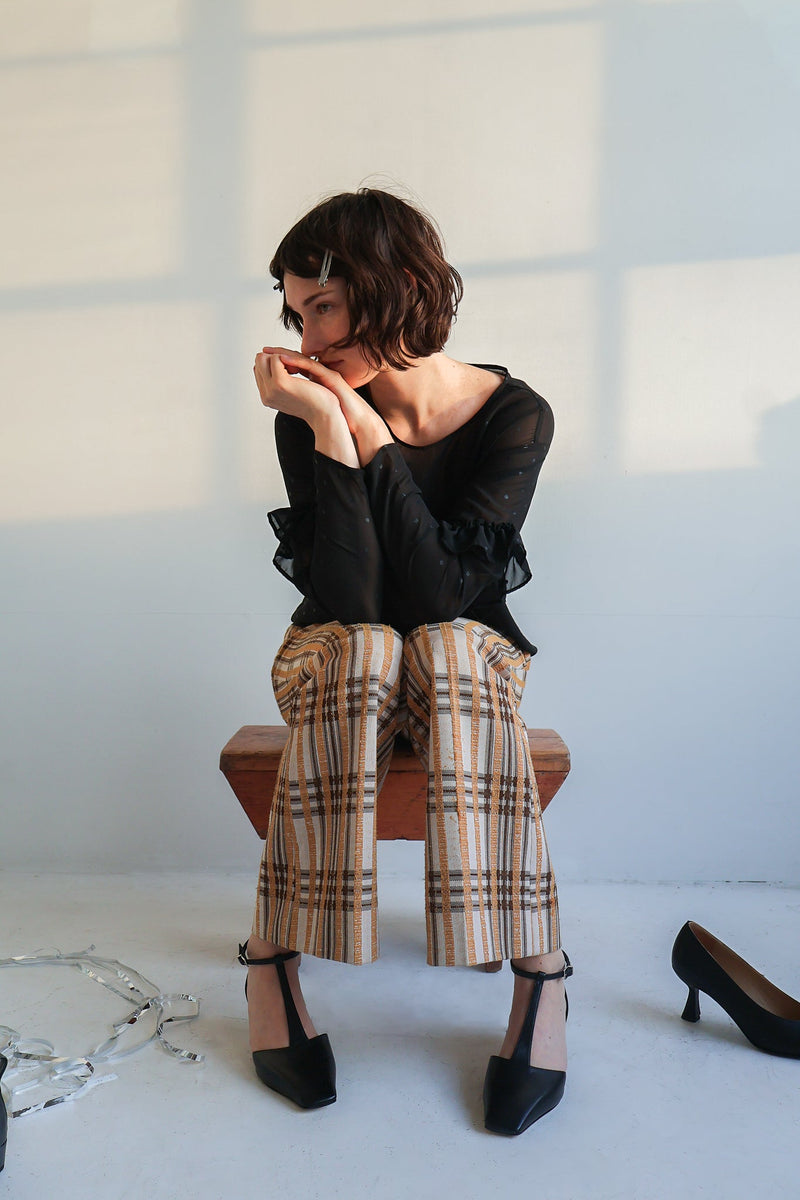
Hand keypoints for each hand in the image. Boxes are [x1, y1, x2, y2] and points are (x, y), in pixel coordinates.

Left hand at [262, 348, 391, 465]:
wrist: (355, 420)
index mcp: (316, 378)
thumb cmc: (338, 415)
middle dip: (278, 354)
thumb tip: (286, 400)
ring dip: (285, 354)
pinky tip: (284, 360)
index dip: (278, 362)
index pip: (294, 365)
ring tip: (269, 352)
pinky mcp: (332, 377)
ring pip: (303, 359)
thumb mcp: (315, 404)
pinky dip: (297, 362)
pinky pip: (312, 367)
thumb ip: (304, 397)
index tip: (262, 361)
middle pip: (296, 359)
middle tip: (262, 352)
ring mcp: (326, 373)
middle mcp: (320, 372)